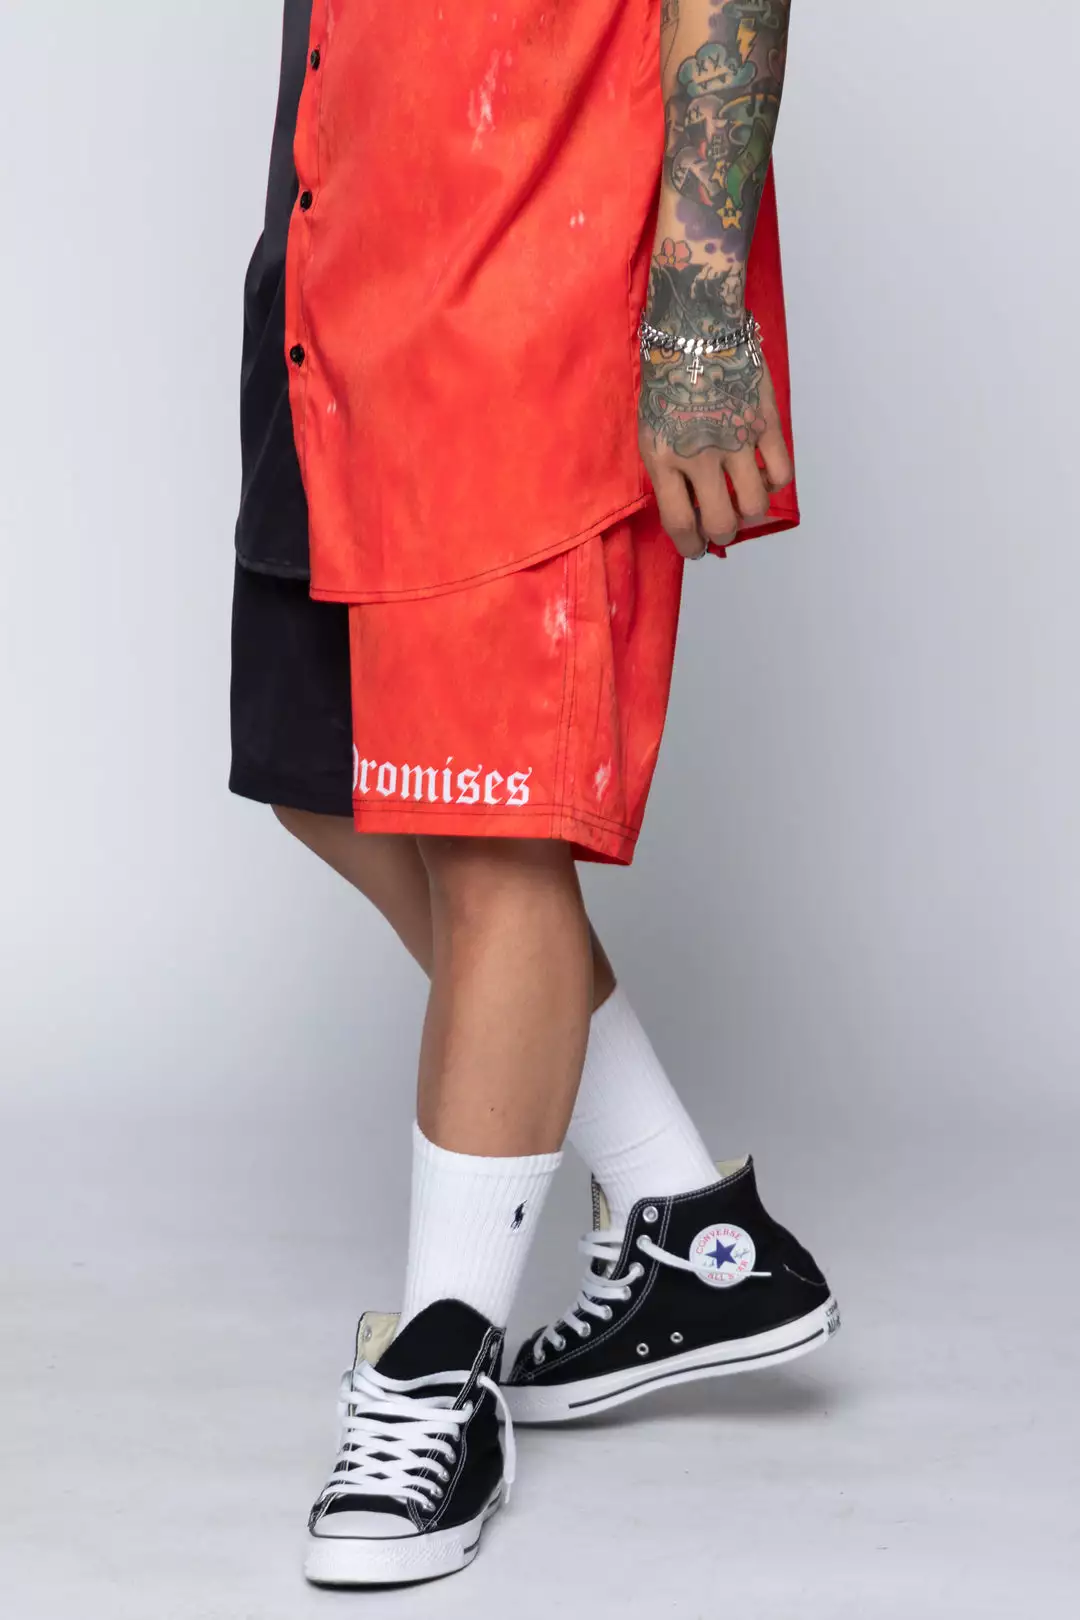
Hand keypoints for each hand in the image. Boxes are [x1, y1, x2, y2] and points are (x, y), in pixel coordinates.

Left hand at [637, 339, 792, 559]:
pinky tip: (763, 473)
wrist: (695, 323)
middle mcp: (701, 455)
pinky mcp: (766, 422)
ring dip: (750, 513)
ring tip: (743, 503)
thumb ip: (667, 468)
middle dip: (722, 533)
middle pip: (722, 522)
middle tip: (721, 525)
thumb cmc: (665, 374)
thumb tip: (690, 505)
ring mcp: (737, 439)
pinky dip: (774, 481)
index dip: (691, 546)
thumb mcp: (650, 427)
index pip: (680, 523)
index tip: (696, 548)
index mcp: (664, 457)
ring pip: (755, 505)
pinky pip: (781, 473)